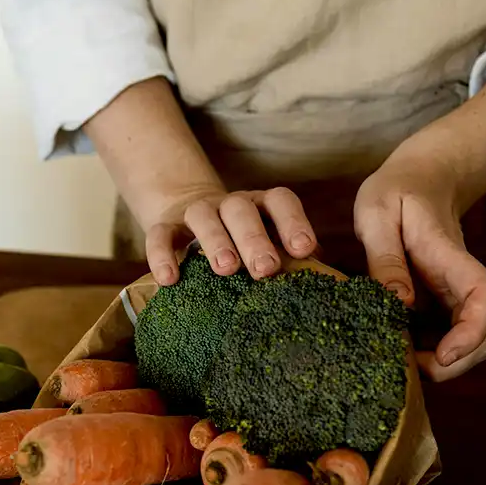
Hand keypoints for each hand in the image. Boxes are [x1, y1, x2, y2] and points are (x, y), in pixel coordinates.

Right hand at [143, 186, 318, 285]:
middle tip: (265, 269)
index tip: (304, 249)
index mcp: (261, 206)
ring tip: (225, 269)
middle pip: (242, 209)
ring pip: (204, 216)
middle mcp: (231, 204)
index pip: (280, 201)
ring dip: (215, 241)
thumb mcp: (268, 244)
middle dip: (254, 238)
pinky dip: (162, 254)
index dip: (293, 222)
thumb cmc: (243, 242)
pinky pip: (160, 234)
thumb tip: (325, 283)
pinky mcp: (165, 225)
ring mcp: (197, 212)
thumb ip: (291, 259)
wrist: (189, 218)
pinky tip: (169, 280)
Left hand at [354, 162, 485, 381]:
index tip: (444, 355)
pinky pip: (454, 333)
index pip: (483, 295)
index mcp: (449, 255)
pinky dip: (437, 353)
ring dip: (451, 363)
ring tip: (407, 366)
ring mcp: (456, 291)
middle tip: (415, 371)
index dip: (472, 332)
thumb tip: (399, 303)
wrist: (424, 176)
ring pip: (477, 337)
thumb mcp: (377, 213)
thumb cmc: (397, 191)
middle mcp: (461, 278)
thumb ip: (385, 257)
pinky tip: (404, 352)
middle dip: (461, 361)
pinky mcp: (446, 299)